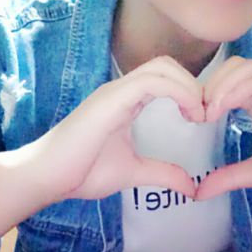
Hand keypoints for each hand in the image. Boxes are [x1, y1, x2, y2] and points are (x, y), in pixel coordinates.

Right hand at [33, 56, 204, 202]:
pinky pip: (150, 82)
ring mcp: (115, 91)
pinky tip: (189, 113)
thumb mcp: (131, 171)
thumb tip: (191, 186)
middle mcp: (121, 89)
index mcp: (125, 100)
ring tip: (200, 114)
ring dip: (188, 86)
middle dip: (193, 83)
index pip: (163, 77)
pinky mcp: (110, 100)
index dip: (188, 90)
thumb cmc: (80, 171)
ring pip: (161, 67)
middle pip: (165, 65)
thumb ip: (161, 173)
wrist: (46, 177)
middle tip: (205, 114)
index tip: (202, 118)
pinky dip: (177, 91)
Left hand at [196, 56, 251, 201]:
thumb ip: (230, 177)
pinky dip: (242, 89)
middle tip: (197, 111)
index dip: (208, 91)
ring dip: (223, 84)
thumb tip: (197, 191)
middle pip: (236, 66)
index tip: (192, 116)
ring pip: (249, 68)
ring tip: (209, 110)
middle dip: (211, 83)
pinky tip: (225, 108)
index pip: (230, 80)